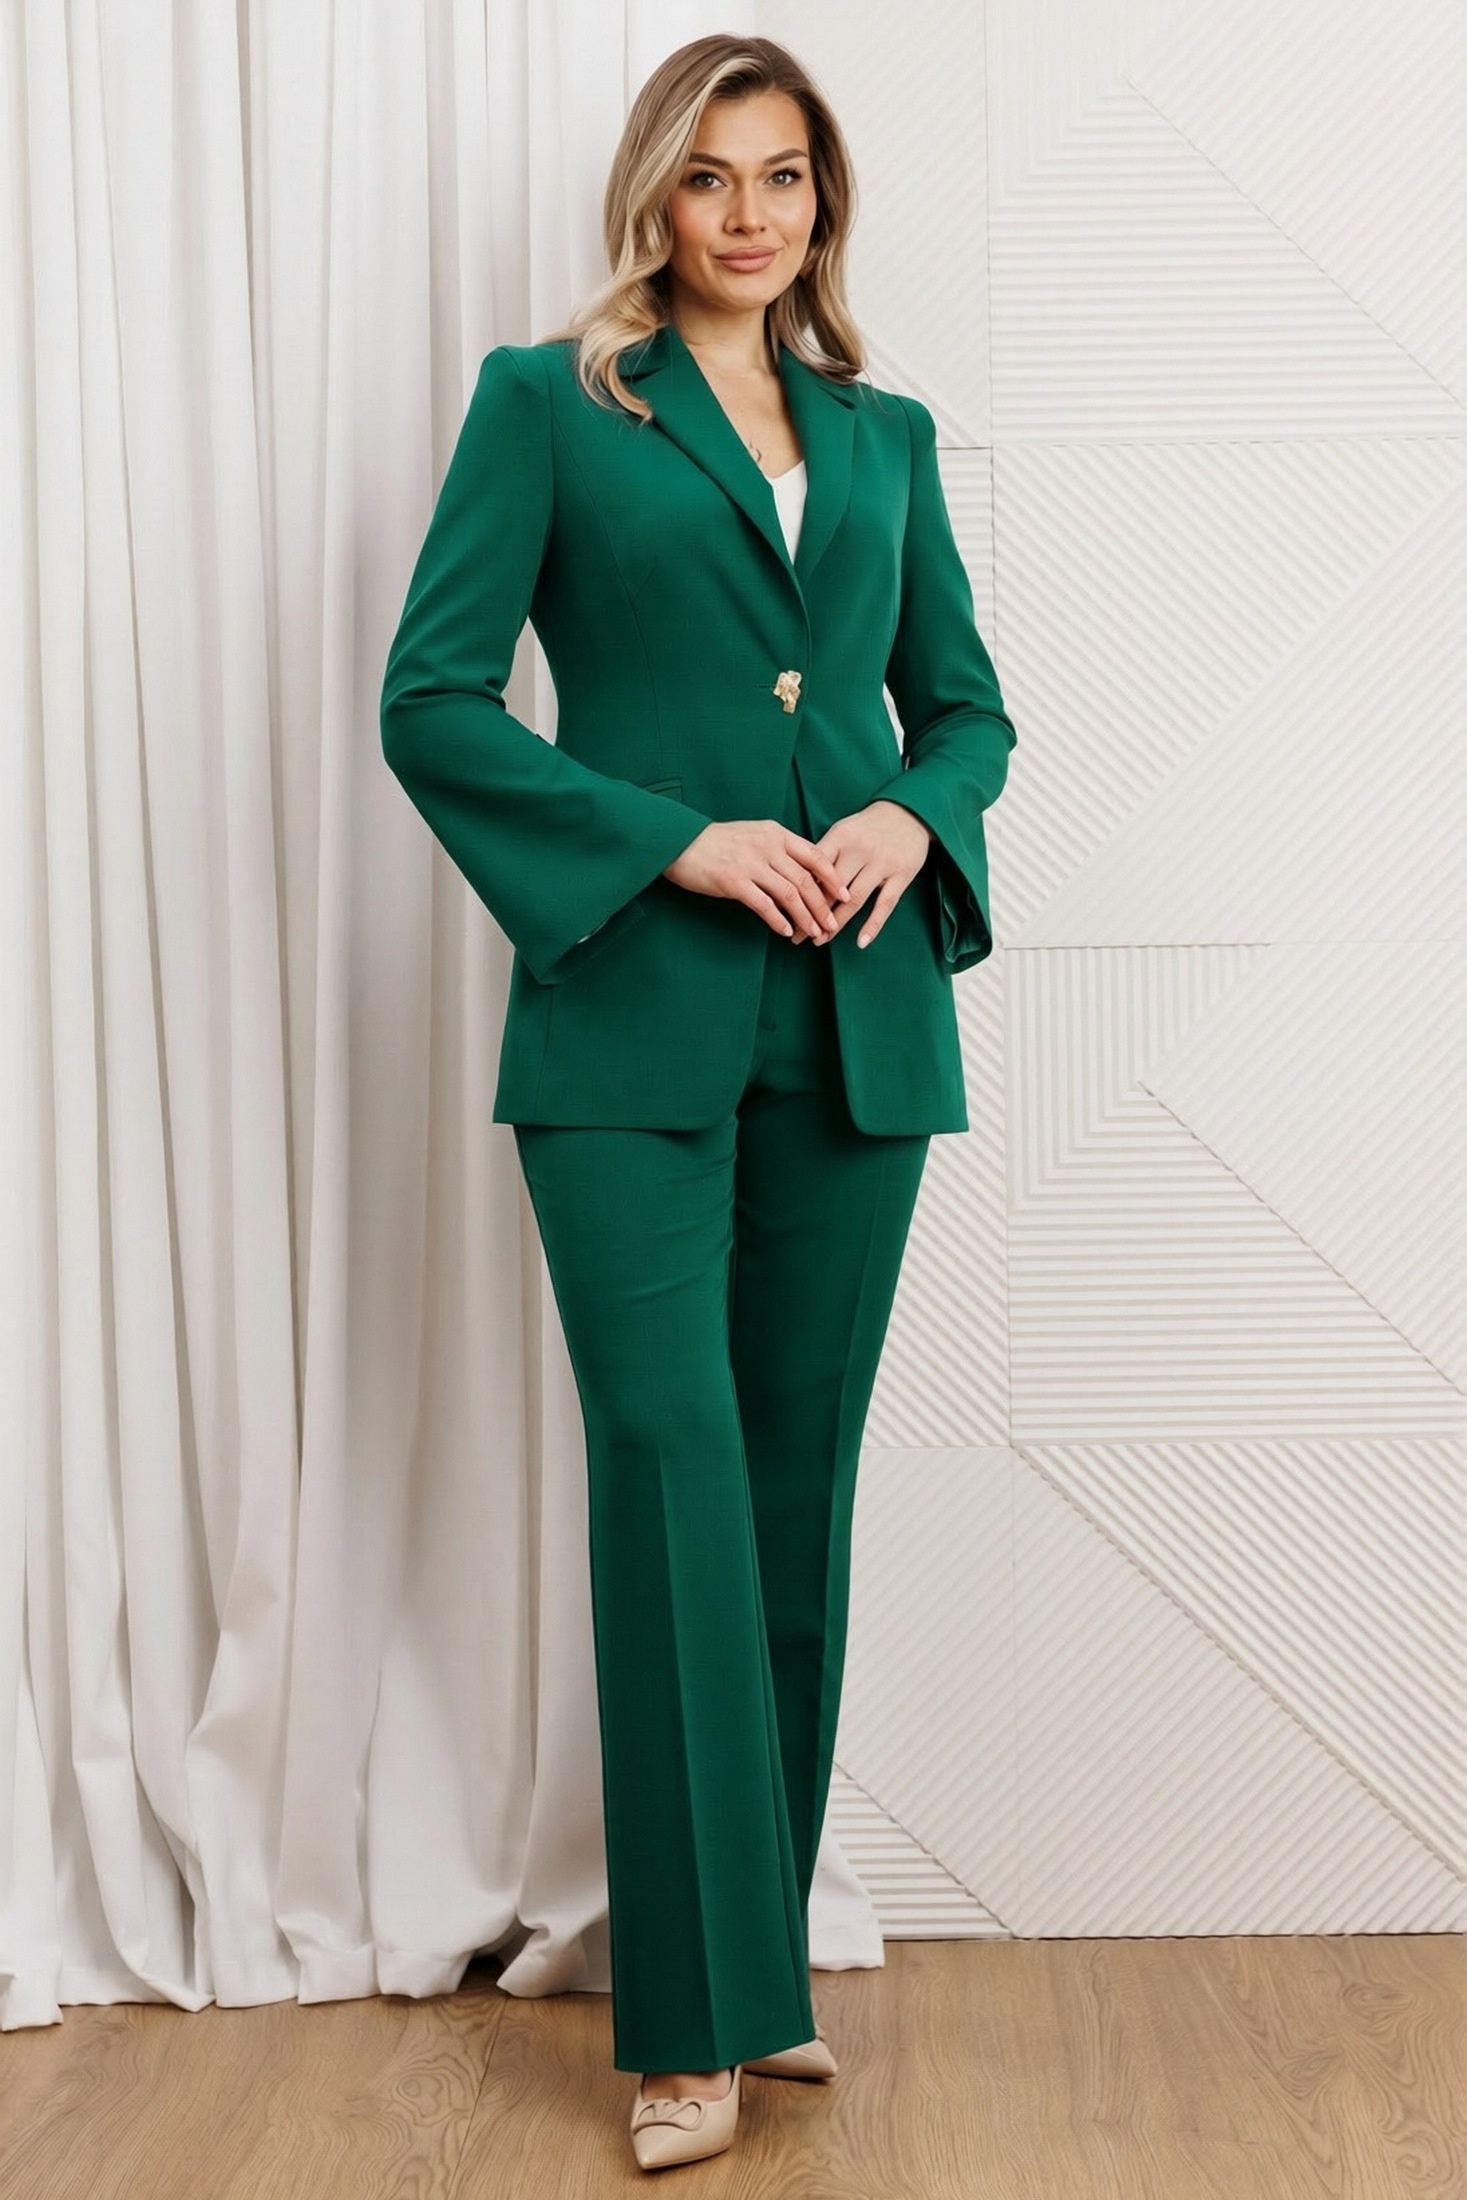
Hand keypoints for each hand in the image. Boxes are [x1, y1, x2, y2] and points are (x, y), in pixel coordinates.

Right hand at [662, 819, 850, 940]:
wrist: (680, 842)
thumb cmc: (718, 842)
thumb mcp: (754, 835)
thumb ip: (778, 848)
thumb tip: (803, 870)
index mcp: (775, 833)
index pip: (814, 855)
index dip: (832, 877)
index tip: (845, 895)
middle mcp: (767, 846)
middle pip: (805, 879)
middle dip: (823, 905)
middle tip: (832, 925)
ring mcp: (751, 863)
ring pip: (789, 894)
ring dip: (805, 917)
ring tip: (814, 933)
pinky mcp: (734, 881)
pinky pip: (764, 905)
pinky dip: (778, 920)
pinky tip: (786, 932)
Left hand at [807, 799, 933, 948]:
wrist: (908, 812)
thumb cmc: (867, 827)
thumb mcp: (843, 832)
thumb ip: (823, 855)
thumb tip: (796, 883)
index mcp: (840, 837)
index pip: (814, 870)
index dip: (799, 894)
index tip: (785, 913)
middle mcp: (860, 850)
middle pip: (831, 889)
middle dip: (812, 915)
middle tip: (797, 936)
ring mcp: (882, 863)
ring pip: (854, 900)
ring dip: (836, 924)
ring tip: (820, 940)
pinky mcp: (902, 875)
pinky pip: (885, 905)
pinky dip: (873, 925)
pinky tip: (860, 942)